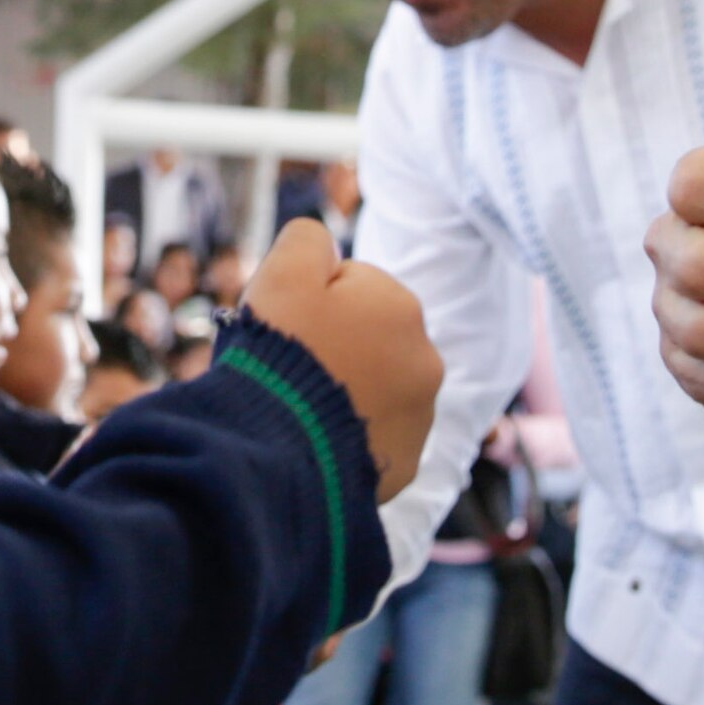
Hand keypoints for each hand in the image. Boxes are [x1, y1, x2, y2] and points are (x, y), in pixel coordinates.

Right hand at [238, 217, 441, 496]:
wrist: (277, 452)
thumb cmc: (279, 357)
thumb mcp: (284, 272)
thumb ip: (308, 240)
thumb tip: (328, 248)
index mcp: (401, 306)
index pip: (348, 287)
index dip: (307, 304)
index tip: (286, 329)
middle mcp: (425, 359)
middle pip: (367, 340)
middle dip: (334, 348)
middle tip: (290, 371)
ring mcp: (420, 416)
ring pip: (375, 390)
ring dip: (345, 394)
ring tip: (300, 410)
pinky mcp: (406, 464)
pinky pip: (374, 438)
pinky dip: (350, 437)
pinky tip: (316, 441)